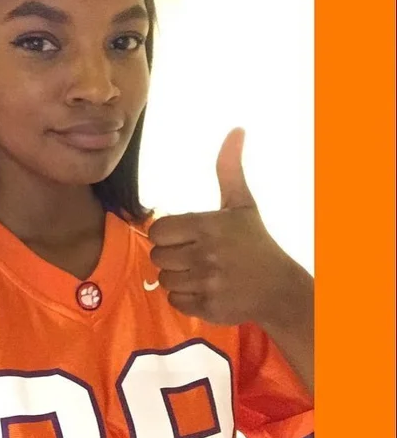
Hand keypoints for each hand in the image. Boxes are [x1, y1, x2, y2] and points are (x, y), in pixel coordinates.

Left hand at [149, 128, 296, 325]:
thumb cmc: (255, 242)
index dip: (166, 234)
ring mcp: (206, 283)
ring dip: (177, 277)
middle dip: (172, 256)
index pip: (158, 231)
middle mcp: (205, 254)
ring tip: (200, 272)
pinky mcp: (207, 307)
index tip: (183, 236)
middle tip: (194, 255)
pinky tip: (204, 289)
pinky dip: (185, 297)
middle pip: (158, 256)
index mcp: (208, 226)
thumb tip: (236, 129)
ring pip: (164, 279)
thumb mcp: (242, 203)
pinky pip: (174, 300)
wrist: (279, 288)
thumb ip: (229, 168)